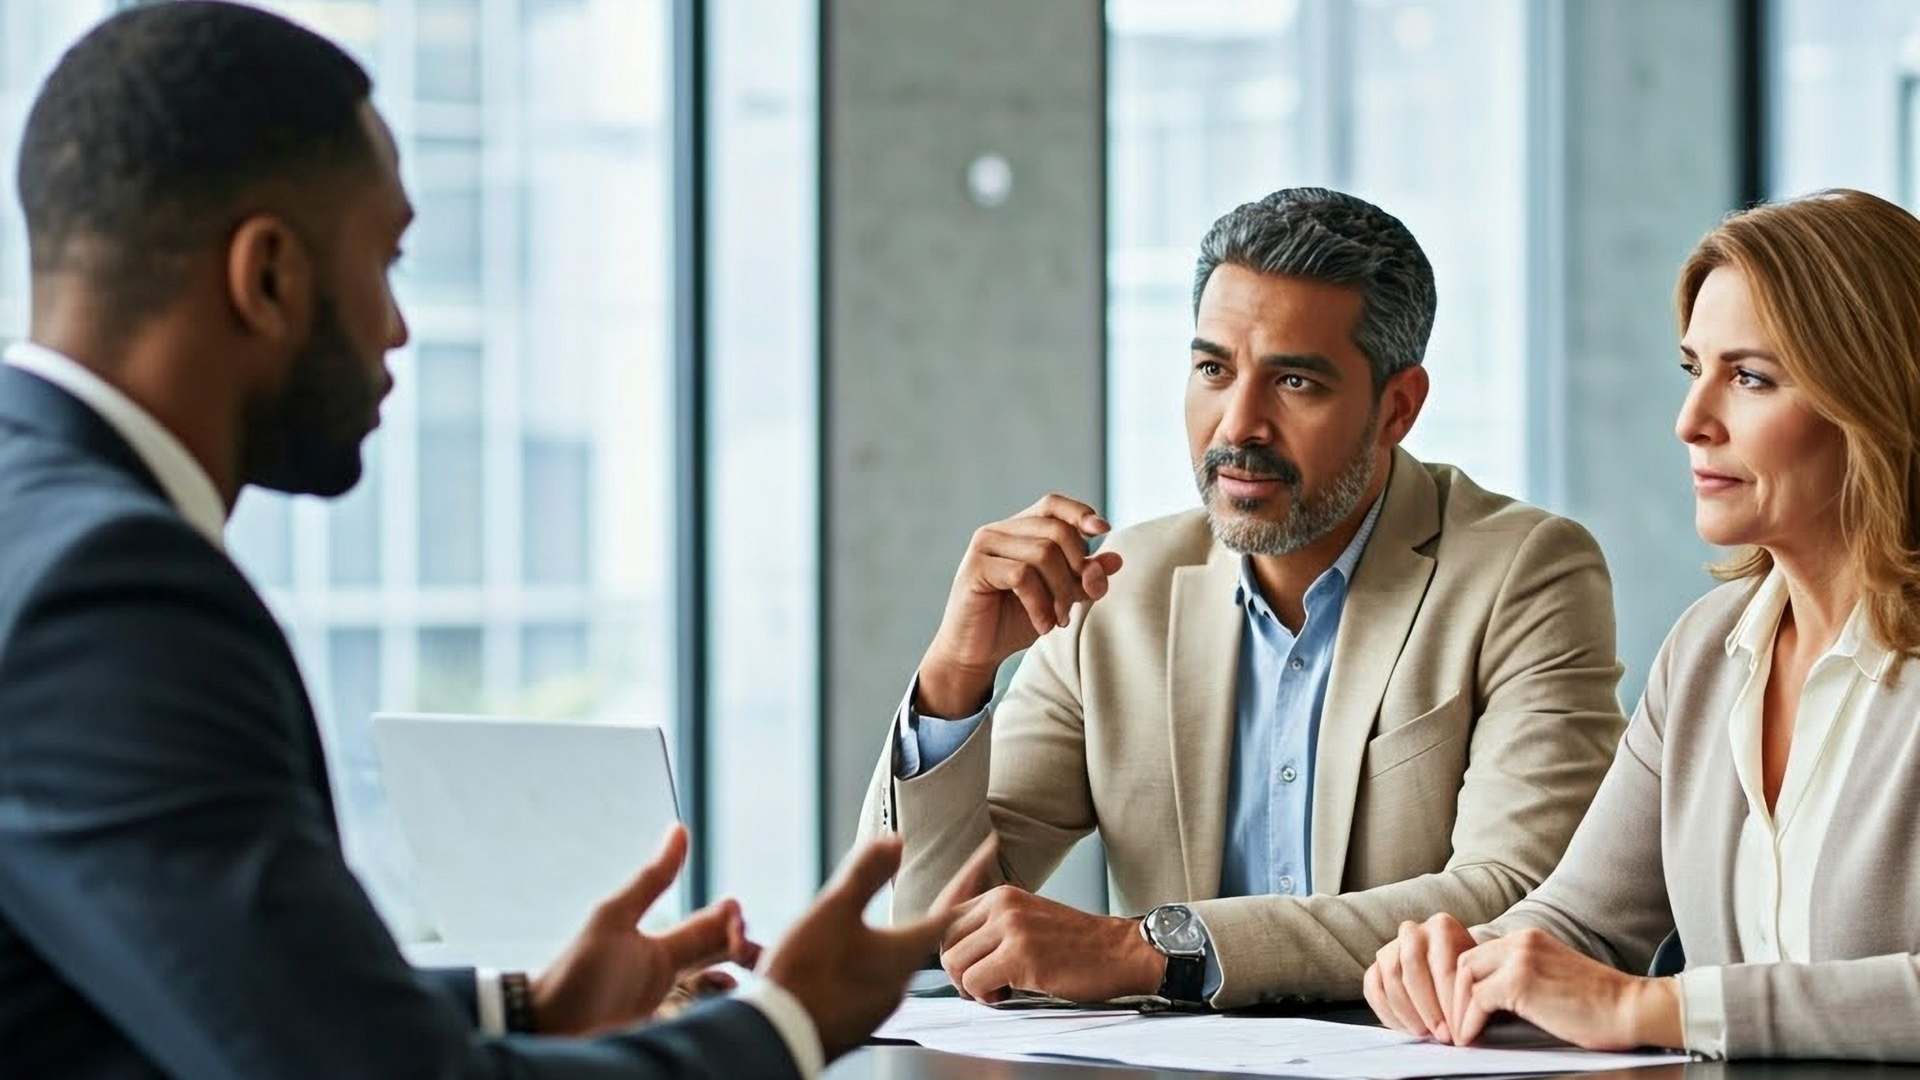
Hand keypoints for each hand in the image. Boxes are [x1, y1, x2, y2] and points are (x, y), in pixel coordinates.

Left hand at [532, 825, 759, 1034]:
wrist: (547, 1030)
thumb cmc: (576, 973)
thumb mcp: (616, 918)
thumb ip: (652, 880)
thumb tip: (680, 828)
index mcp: (661, 949)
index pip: (711, 931)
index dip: (731, 922)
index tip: (739, 914)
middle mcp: (670, 979)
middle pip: (721, 963)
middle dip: (746, 955)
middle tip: (758, 952)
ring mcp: (671, 1012)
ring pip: (720, 997)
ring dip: (739, 990)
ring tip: (756, 985)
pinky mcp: (668, 1037)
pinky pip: (706, 1027)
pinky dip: (724, 1020)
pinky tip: (738, 1017)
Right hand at [764, 836, 997, 1060]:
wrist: (778, 1031)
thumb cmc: (804, 973)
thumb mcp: (833, 911)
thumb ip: (866, 874)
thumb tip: (897, 842)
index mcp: (902, 953)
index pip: (951, 908)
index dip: (969, 876)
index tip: (989, 851)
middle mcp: (899, 982)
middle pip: (928, 937)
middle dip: (937, 909)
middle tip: (951, 885)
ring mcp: (879, 1005)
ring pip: (896, 962)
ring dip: (896, 939)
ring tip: (884, 922)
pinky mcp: (858, 1019)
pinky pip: (873, 983)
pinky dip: (870, 964)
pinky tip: (850, 960)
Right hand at [917, 494, 1123, 717]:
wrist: (974, 652)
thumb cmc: (1014, 621)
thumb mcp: (1059, 598)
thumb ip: (1083, 578)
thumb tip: (1116, 560)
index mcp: (1019, 529)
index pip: (1053, 505)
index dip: (1080, 513)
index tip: (1104, 530)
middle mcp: (999, 531)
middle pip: (1056, 532)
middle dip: (1078, 568)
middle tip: (1081, 601)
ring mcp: (984, 546)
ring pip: (1043, 553)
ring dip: (1061, 592)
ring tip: (1060, 620)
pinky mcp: (975, 568)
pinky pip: (1022, 576)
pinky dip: (1040, 603)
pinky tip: (1043, 625)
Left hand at [939, 885, 1163, 1003]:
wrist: (1120, 953)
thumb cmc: (1078, 946)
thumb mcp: (1029, 920)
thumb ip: (993, 927)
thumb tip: (954, 950)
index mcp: (1002, 895)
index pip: (947, 921)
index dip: (957, 952)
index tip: (973, 967)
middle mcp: (1002, 905)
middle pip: (947, 944)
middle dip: (961, 971)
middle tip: (988, 983)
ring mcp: (1011, 928)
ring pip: (955, 963)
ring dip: (972, 986)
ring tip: (999, 988)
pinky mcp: (1020, 956)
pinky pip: (975, 982)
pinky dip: (986, 996)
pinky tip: (1008, 993)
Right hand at [1364, 913, 1477, 1042]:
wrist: (1453, 970)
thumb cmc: (1468, 977)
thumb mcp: (1478, 977)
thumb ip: (1472, 994)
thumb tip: (1467, 1026)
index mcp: (1442, 926)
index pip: (1442, 967)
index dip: (1449, 1003)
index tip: (1458, 1030)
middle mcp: (1413, 931)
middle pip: (1412, 968)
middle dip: (1427, 1008)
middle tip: (1441, 1035)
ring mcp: (1391, 947)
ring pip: (1390, 977)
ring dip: (1408, 1011)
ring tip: (1425, 1032)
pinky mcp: (1376, 966)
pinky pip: (1373, 988)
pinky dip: (1388, 1012)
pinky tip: (1407, 1028)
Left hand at [1445, 928, 1682, 1050]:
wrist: (1632, 1009)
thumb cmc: (1598, 1005)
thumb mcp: (1551, 979)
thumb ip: (1521, 979)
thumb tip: (1485, 1003)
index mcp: (1528, 939)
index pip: (1478, 955)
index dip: (1464, 985)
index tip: (1459, 1011)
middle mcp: (1521, 941)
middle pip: (1465, 963)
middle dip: (1453, 995)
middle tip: (1451, 1024)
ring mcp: (1520, 959)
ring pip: (1465, 978)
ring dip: (1457, 1009)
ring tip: (1459, 1035)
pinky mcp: (1520, 982)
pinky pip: (1478, 1000)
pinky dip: (1469, 1021)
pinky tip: (1472, 1038)